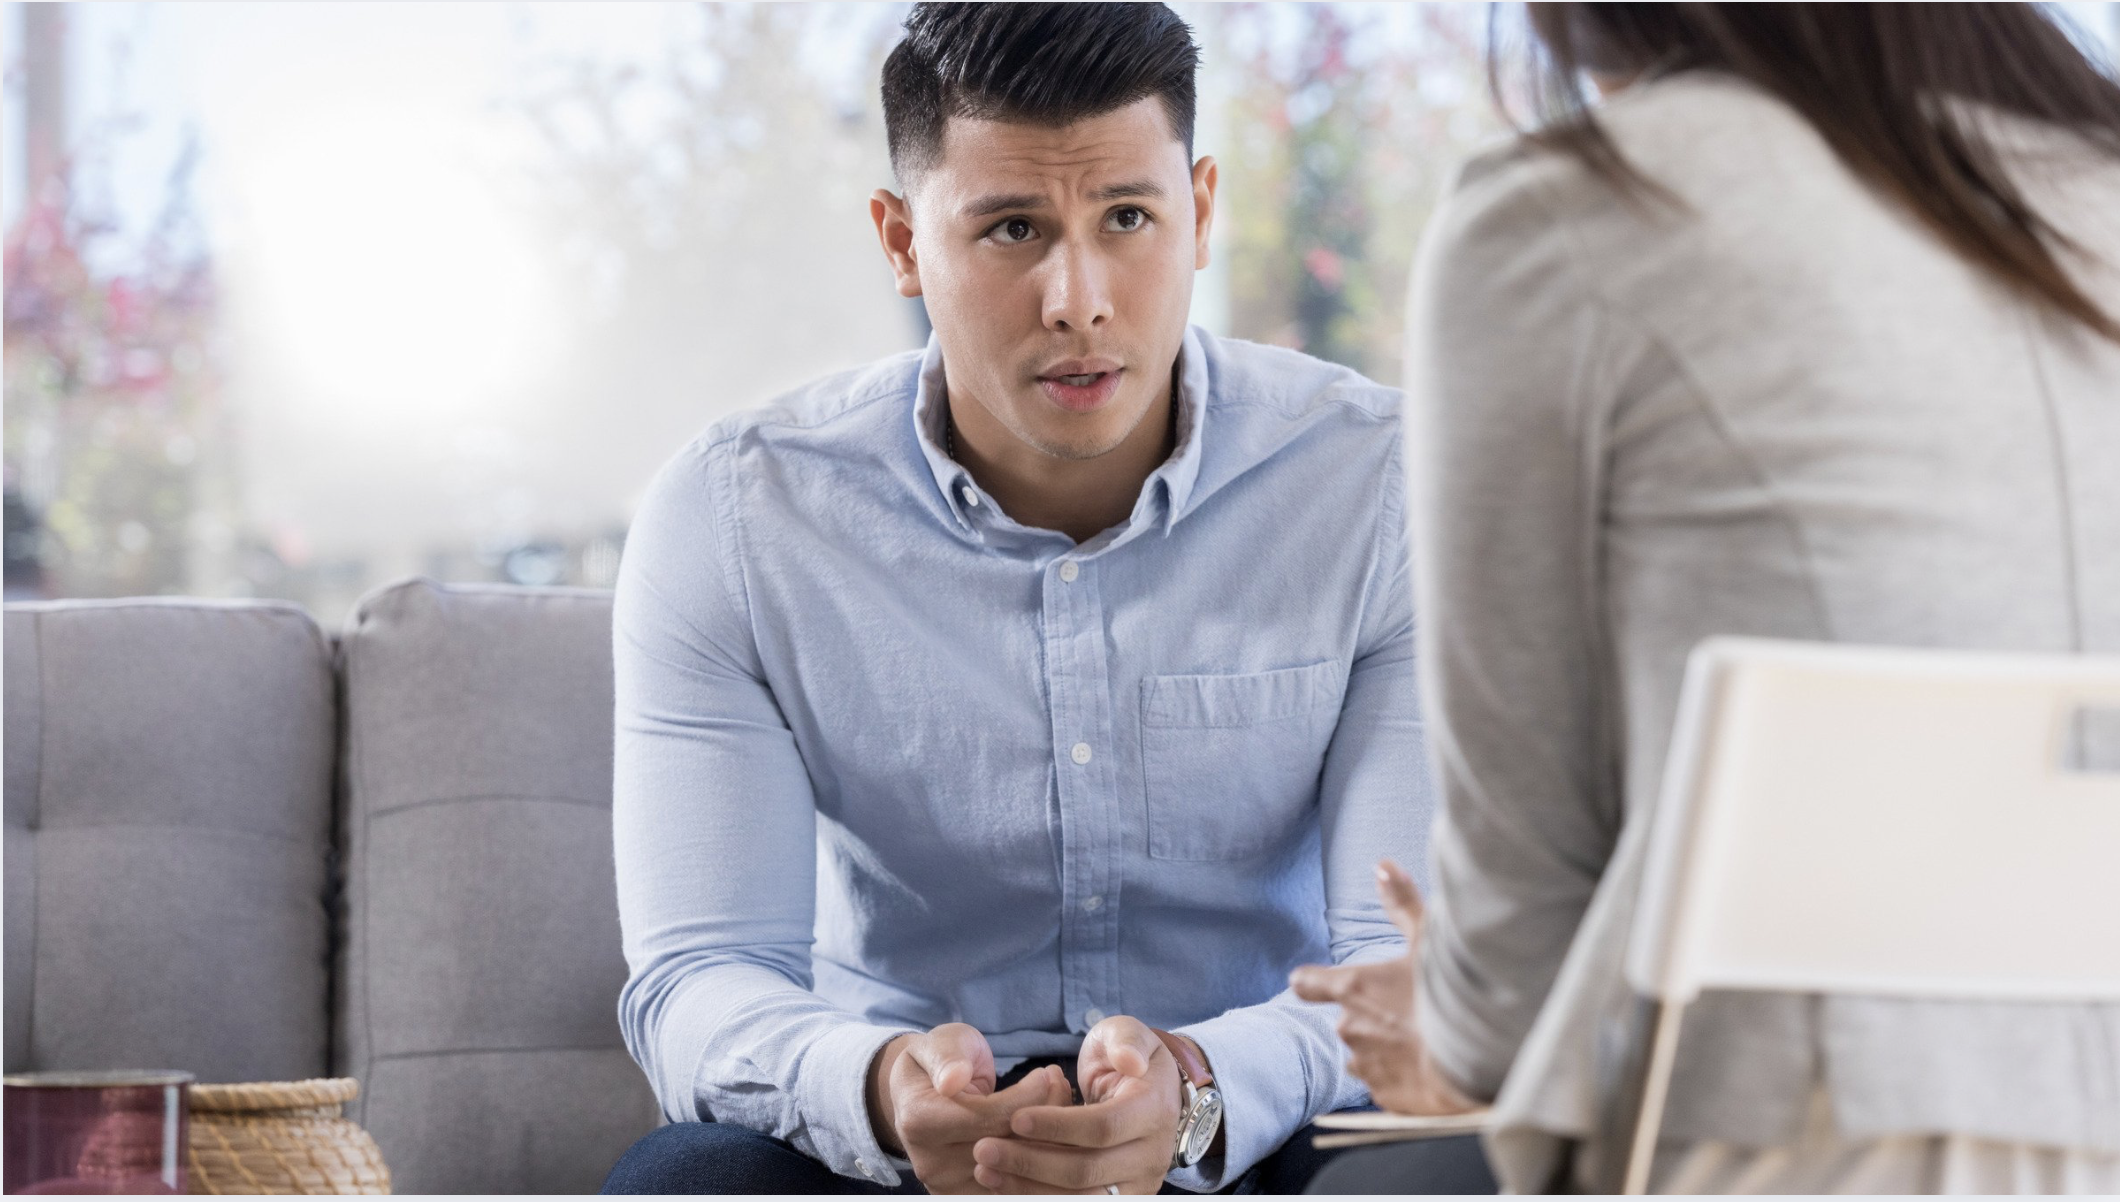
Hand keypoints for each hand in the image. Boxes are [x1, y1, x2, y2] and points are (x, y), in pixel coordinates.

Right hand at [868, 1023, 1072, 1192]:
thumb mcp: (940, 1043)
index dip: (1026, 1097)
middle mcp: (932, 1162)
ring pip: (1017, 1173)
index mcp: (920, 1121)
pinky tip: (1049, 1130)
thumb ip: (947, 1058)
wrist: (920, 1095)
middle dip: (1044, 1117)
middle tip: (1061, 1085)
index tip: (1046, 1073)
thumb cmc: (939, 1062)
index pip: (988, 1118)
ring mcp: (949, 1186)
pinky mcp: (967, 1196)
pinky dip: (1039, 1159)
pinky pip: (1014, 1186)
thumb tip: (953, 1080)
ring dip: (1049, 1141)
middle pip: (1006, 1149)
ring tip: (1060, 1102)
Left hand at [971, 1015, 1181, 1193]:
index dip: (1057, 1126)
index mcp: (1153, 1112)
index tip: (1014, 1118)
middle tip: (983, 1149)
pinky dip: (1037, 1197)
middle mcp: (1151, 1157)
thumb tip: (1129, 1061)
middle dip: (1030, 1162)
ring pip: (1080, 1198)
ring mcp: (1136, 1185)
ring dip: (1028, 1189)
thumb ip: (1126, 1040)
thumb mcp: (1126, 1034)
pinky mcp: (1117, 1200)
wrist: (1148, 1091)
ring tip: (985, 1170)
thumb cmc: (1125, 1055)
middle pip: (1086, 1172)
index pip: (1102, 1128)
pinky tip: (1003, 1185)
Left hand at [1290, 859, 1478, 1114]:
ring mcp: (1365, 1066)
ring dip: (1384, 1047)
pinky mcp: (1385, 1097)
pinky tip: (1427, 1066)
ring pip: (1365, 1054)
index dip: (1313, 981)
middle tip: (1408, 1011)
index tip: (1320, 981)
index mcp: (1352, 988)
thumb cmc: (1451, 996)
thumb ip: (1403, 903)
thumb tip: (1382, 865)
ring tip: (1420, 1041)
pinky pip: (1385, 1084)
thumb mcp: (1430, 940)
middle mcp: (1349, 1028)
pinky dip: (1401, 1077)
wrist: (1477, 1064)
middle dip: (1371, 1016)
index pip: (1305, 982)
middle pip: (1347, 1019)